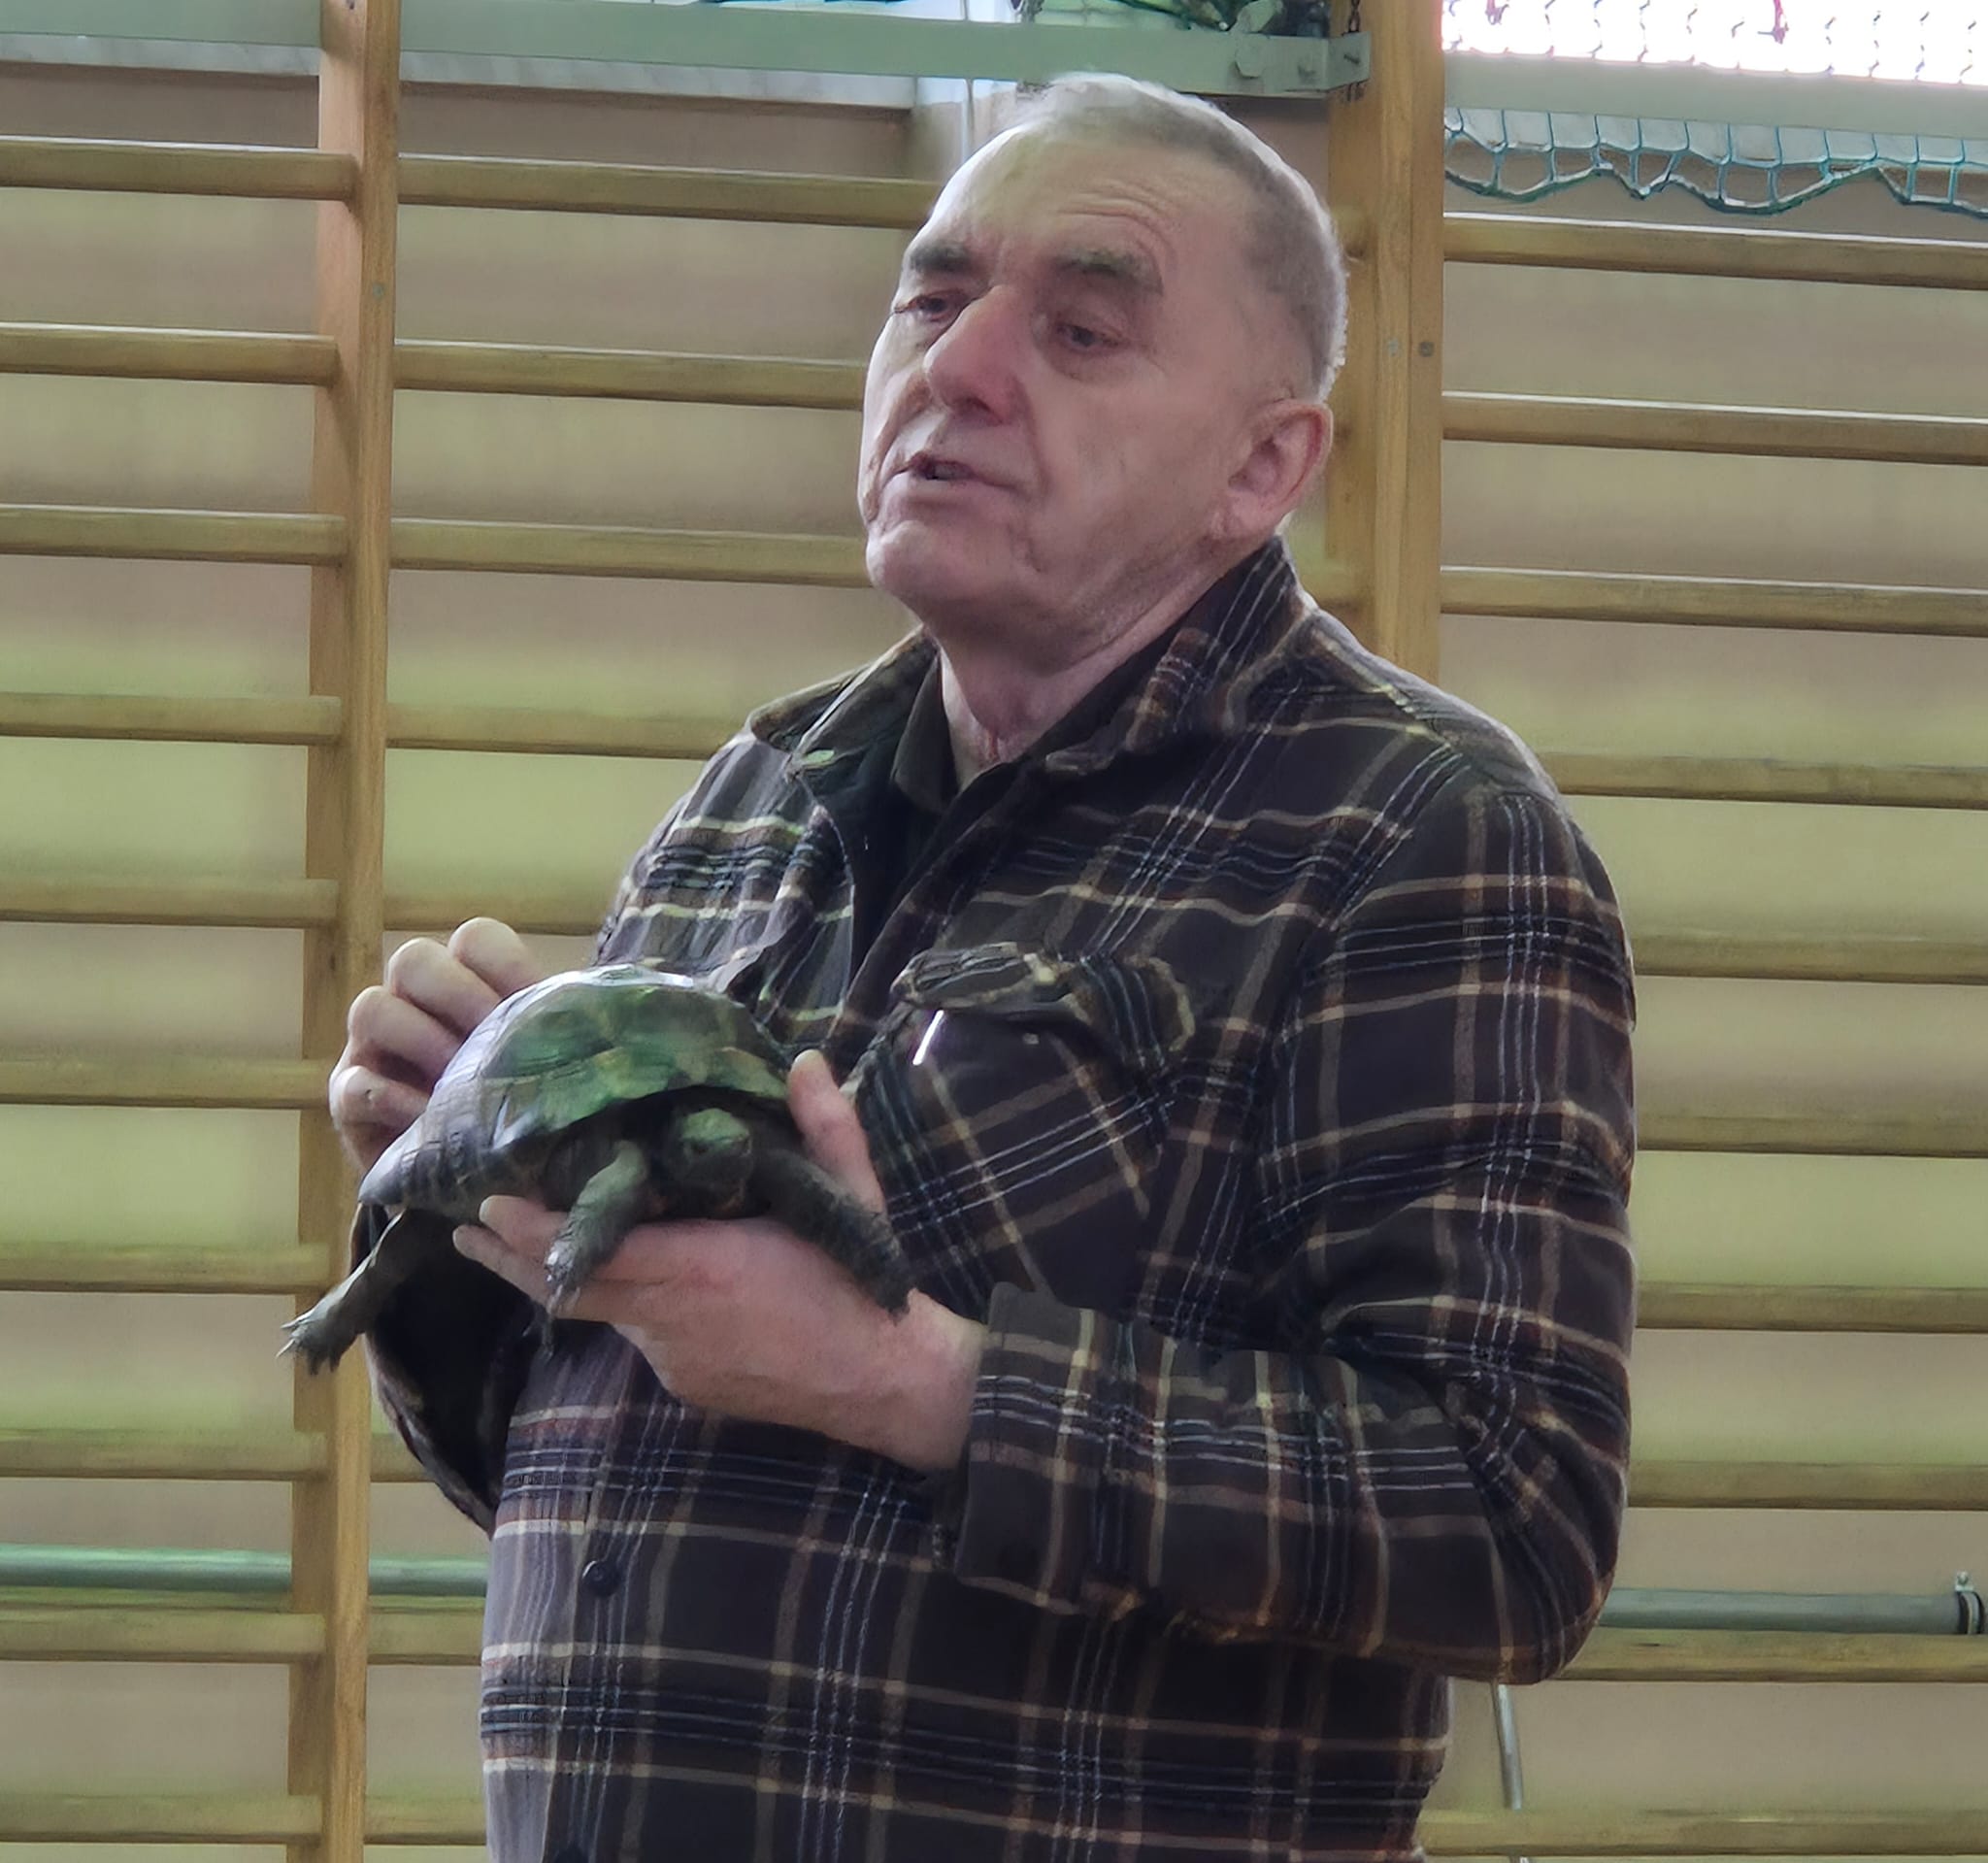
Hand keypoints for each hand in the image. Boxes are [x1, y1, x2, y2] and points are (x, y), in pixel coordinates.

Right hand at [328, 917, 545, 1173]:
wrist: (470, 1187)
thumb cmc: (515, 1116)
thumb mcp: (543, 1075)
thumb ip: (562, 1045)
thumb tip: (617, 1032)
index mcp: (468, 983)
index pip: (476, 939)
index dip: (506, 964)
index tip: (535, 1005)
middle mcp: (415, 1002)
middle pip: (415, 960)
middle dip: (458, 995)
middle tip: (493, 1039)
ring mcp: (374, 1047)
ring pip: (373, 1007)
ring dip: (421, 1041)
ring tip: (459, 1085)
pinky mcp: (348, 1099)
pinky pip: (354, 1083)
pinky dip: (391, 1099)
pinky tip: (428, 1122)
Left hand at [455, 1051, 986, 1473]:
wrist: (882, 1381)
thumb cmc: (859, 1285)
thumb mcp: (853, 1196)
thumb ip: (826, 1125)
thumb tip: (803, 1060)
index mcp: (704, 1268)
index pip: (598, 1251)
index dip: (536, 1232)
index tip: (489, 1200)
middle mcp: (672, 1319)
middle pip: (570, 1290)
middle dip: (513, 1255)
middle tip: (463, 1221)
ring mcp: (671, 1358)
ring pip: (601, 1310)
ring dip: (556, 1276)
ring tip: (503, 1240)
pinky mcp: (681, 1381)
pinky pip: (635, 1333)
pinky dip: (616, 1301)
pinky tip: (609, 1274)